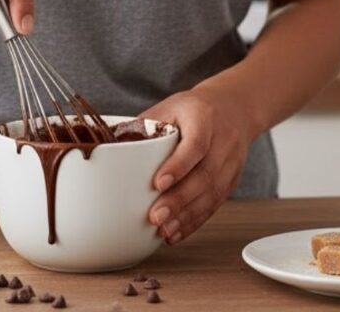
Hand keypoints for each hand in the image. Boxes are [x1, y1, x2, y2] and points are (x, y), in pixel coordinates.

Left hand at [141, 87, 253, 244]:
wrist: (233, 107)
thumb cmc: (192, 109)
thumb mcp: (168, 107)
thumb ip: (143, 128)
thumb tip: (106, 149)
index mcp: (203, 117)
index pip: (196, 143)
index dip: (178, 165)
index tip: (157, 184)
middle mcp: (223, 140)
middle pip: (205, 174)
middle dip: (179, 199)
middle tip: (155, 217)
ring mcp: (231, 162)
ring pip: (212, 193)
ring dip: (187, 216)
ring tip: (163, 231)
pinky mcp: (233, 180)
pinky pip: (215, 204)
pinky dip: (195, 221)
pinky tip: (177, 233)